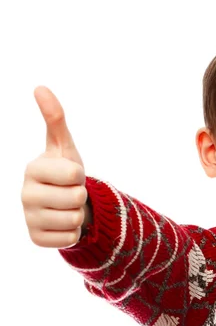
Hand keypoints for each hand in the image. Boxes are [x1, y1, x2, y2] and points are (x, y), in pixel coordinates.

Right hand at [21, 86, 88, 247]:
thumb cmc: (63, 172)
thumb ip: (55, 119)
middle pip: (76, 199)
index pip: (74, 175)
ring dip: (77, 214)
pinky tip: (62, 223)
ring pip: (74, 220)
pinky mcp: (37, 239)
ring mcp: (29, 218)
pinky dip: (73, 232)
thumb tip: (40, 87)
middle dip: (80, 196)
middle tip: (69, 193)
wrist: (61, 203)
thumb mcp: (64, 146)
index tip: (69, 175)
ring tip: (66, 207)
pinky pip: (70, 239)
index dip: (80, 176)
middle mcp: (25, 194)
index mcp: (32, 169)